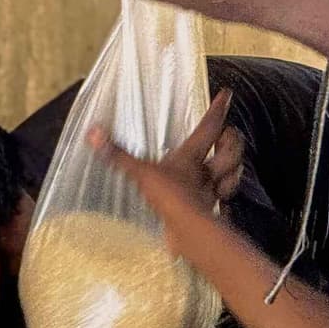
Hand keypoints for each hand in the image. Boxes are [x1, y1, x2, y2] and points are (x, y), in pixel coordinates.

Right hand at [87, 90, 240, 240]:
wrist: (187, 232)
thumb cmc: (171, 198)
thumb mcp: (140, 173)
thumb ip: (118, 155)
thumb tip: (94, 134)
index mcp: (191, 156)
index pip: (209, 126)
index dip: (218, 109)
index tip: (226, 95)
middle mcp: (205, 172)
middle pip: (229, 150)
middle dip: (232, 141)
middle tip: (229, 133)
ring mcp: (209, 192)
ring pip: (231, 175)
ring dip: (234, 168)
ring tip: (233, 163)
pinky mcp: (208, 212)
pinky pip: (221, 202)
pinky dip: (223, 200)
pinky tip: (220, 200)